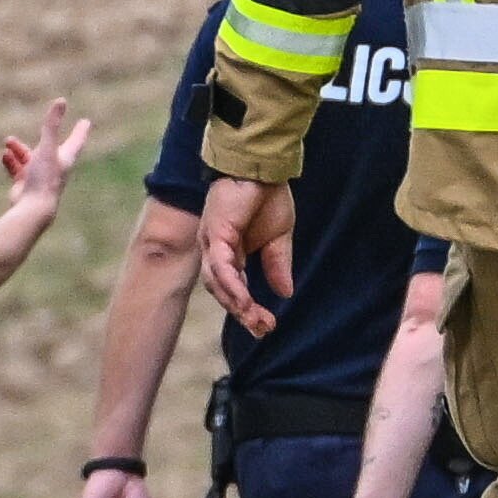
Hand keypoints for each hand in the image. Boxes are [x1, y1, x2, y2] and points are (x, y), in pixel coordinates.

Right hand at [0, 105, 92, 227]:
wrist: (33, 209)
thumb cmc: (44, 178)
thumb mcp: (47, 147)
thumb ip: (52, 125)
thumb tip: (61, 100)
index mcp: (64, 159)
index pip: (76, 141)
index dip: (80, 130)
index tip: (86, 122)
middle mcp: (54, 168)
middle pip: (52, 149)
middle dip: (47, 137)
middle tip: (47, 129)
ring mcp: (39, 178)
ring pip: (30, 159)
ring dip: (19, 149)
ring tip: (8, 141)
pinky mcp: (24, 186)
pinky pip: (17, 170)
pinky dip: (11, 162)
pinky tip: (4, 156)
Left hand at [196, 174, 291, 320]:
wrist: (265, 168)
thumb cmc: (268, 197)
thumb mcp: (279, 237)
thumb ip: (278, 264)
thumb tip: (285, 293)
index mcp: (230, 254)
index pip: (234, 290)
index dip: (248, 310)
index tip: (267, 327)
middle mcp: (216, 252)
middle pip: (222, 292)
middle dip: (242, 313)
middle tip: (263, 329)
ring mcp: (212, 243)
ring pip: (217, 283)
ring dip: (235, 303)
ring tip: (255, 319)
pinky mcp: (216, 233)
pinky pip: (221, 266)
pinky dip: (231, 285)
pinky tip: (244, 300)